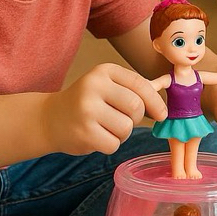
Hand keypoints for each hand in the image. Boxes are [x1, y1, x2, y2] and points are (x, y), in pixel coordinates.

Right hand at [43, 63, 166, 155]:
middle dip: (135, 118)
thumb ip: (135, 88)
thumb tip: (166, 92)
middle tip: (123, 120)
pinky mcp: (83, 133)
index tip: (161, 114)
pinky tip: (97, 137)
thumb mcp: (108, 86)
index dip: (155, 101)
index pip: (139, 84)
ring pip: (126, 127)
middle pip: (136, 107)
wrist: (50, 118)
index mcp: (104, 71)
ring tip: (106, 128)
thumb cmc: (87, 102)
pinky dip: (110, 144)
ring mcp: (86, 110)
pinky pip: (113, 144)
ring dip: (122, 133)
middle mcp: (94, 86)